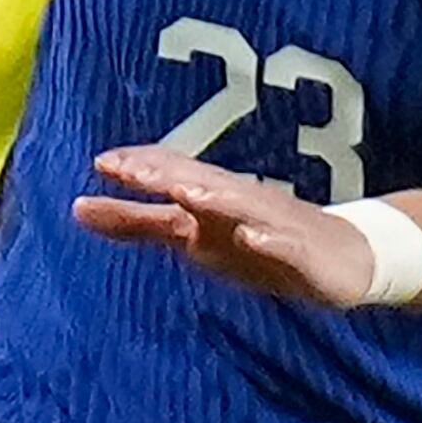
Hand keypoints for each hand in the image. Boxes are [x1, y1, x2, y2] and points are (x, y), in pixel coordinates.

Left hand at [76, 145, 421, 308]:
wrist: (346, 261)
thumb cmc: (260, 243)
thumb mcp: (191, 238)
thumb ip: (136, 224)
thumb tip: (75, 208)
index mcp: (211, 200)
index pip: (174, 173)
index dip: (142, 167)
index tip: (103, 161)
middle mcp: (241, 204)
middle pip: (201, 183)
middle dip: (167, 174)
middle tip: (129, 166)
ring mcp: (275, 226)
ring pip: (243, 209)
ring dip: (216, 199)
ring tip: (185, 193)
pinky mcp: (304, 255)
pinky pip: (287, 248)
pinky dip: (270, 242)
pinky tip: (254, 240)